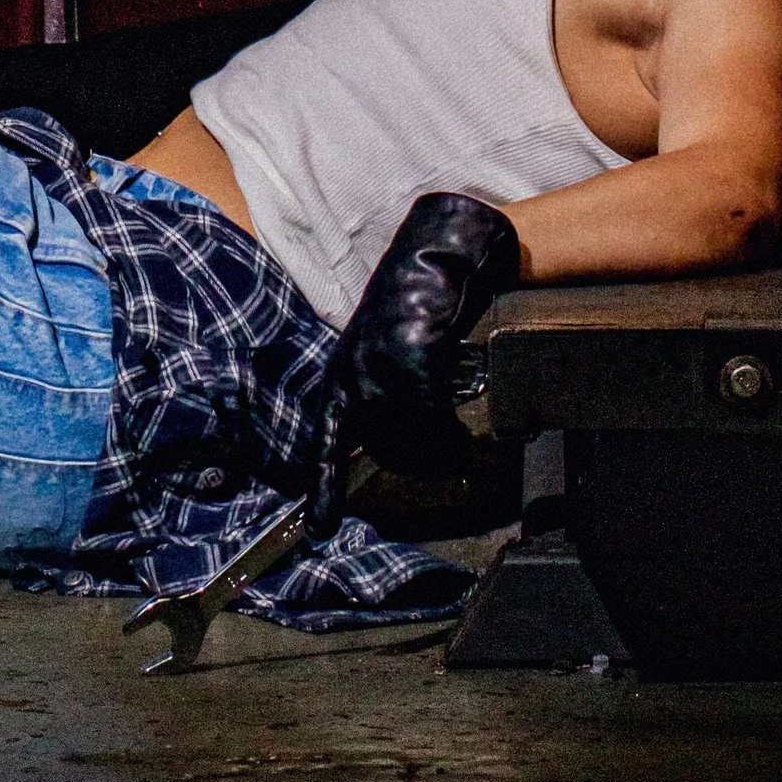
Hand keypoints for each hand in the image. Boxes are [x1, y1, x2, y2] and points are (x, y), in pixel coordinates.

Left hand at [309, 194, 521, 529]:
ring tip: (458, 441)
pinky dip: (449, 423)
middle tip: (448, 456)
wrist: (447, 250)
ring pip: (407, 432)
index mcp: (342, 374)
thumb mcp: (391, 348)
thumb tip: (405, 445)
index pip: (326, 441)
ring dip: (437, 444)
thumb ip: (386, 395)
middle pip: (382, 445)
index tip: (320, 531)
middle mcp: (351, 369)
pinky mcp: (409, 348)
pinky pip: (429, 408)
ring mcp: (377, 359)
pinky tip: (461, 422)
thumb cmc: (425, 302)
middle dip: (418, 458)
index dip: (324, 490)